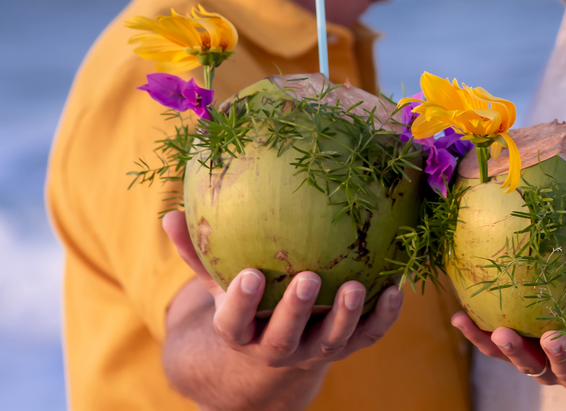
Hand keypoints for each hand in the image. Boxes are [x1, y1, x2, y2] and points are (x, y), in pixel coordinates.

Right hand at [161, 210, 403, 409]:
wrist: (273, 352)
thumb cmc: (244, 301)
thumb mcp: (216, 281)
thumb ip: (196, 252)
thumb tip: (168, 213)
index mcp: (240, 332)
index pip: (234, 324)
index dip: (240, 304)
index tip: (249, 276)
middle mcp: (276, 347)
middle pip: (284, 337)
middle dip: (297, 311)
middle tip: (311, 278)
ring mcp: (313, 350)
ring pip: (331, 341)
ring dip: (346, 317)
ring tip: (358, 287)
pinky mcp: (346, 347)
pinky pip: (368, 336)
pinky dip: (384, 316)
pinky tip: (397, 288)